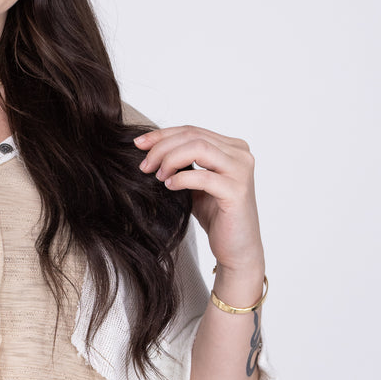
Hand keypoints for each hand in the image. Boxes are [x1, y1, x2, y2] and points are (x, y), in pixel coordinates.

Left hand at [134, 125, 264, 276]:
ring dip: (170, 159)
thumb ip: (183, 164)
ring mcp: (241, 171)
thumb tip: (151, 150)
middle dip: (162, 147)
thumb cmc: (216, 216)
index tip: (139, 144)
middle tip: (144, 165)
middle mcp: (241, 154)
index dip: (163, 134)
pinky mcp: (237, 191)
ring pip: (198, 148)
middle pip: (193, 136)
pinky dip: (182, 179)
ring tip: (157, 176)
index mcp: (232, 147)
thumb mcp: (196, 184)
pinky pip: (203, 177)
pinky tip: (169, 186)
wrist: (237, 249)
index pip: (192, 130)